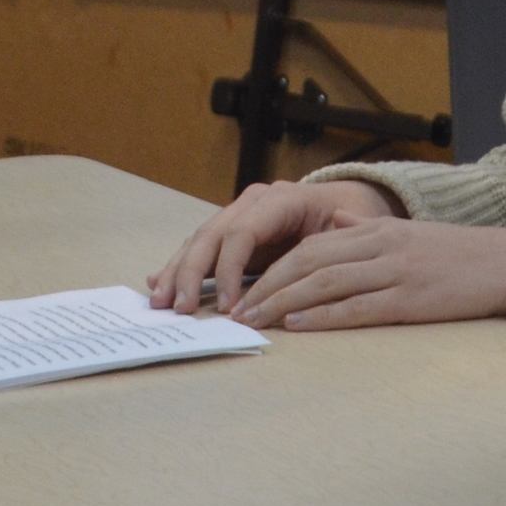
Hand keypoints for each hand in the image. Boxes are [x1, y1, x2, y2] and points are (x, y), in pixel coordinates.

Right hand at [147, 179, 395, 312]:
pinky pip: (200, 247)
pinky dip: (179, 266)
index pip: (242, 232)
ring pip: (199, 240)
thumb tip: (315, 267)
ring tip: (160, 300)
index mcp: (280, 199)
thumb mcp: (346, 231)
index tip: (228, 307)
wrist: (342, 206)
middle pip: (211, 235)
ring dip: (177, 272)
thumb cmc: (346, 222)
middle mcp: (252, 202)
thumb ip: (329, 246)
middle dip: (191, 272)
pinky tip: (159, 282)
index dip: (230, 270)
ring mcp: (238, 214)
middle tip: (179, 307)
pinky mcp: (230, 231)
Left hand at [227, 217, 505, 331]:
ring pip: (326, 283)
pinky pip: (359, 307)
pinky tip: (299, 325)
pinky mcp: (413, 298)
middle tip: (237, 310)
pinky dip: (324, 316)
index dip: (272, 268)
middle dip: (268, 286)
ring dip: (284, 302)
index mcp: (375, 229)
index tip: (245, 289)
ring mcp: (396, 271)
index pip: (310, 245)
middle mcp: (379, 245)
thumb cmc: (458, 256)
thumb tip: (331, 226)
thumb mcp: (407, 236)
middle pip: (309, 262)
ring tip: (256, 320)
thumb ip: (366, 232)